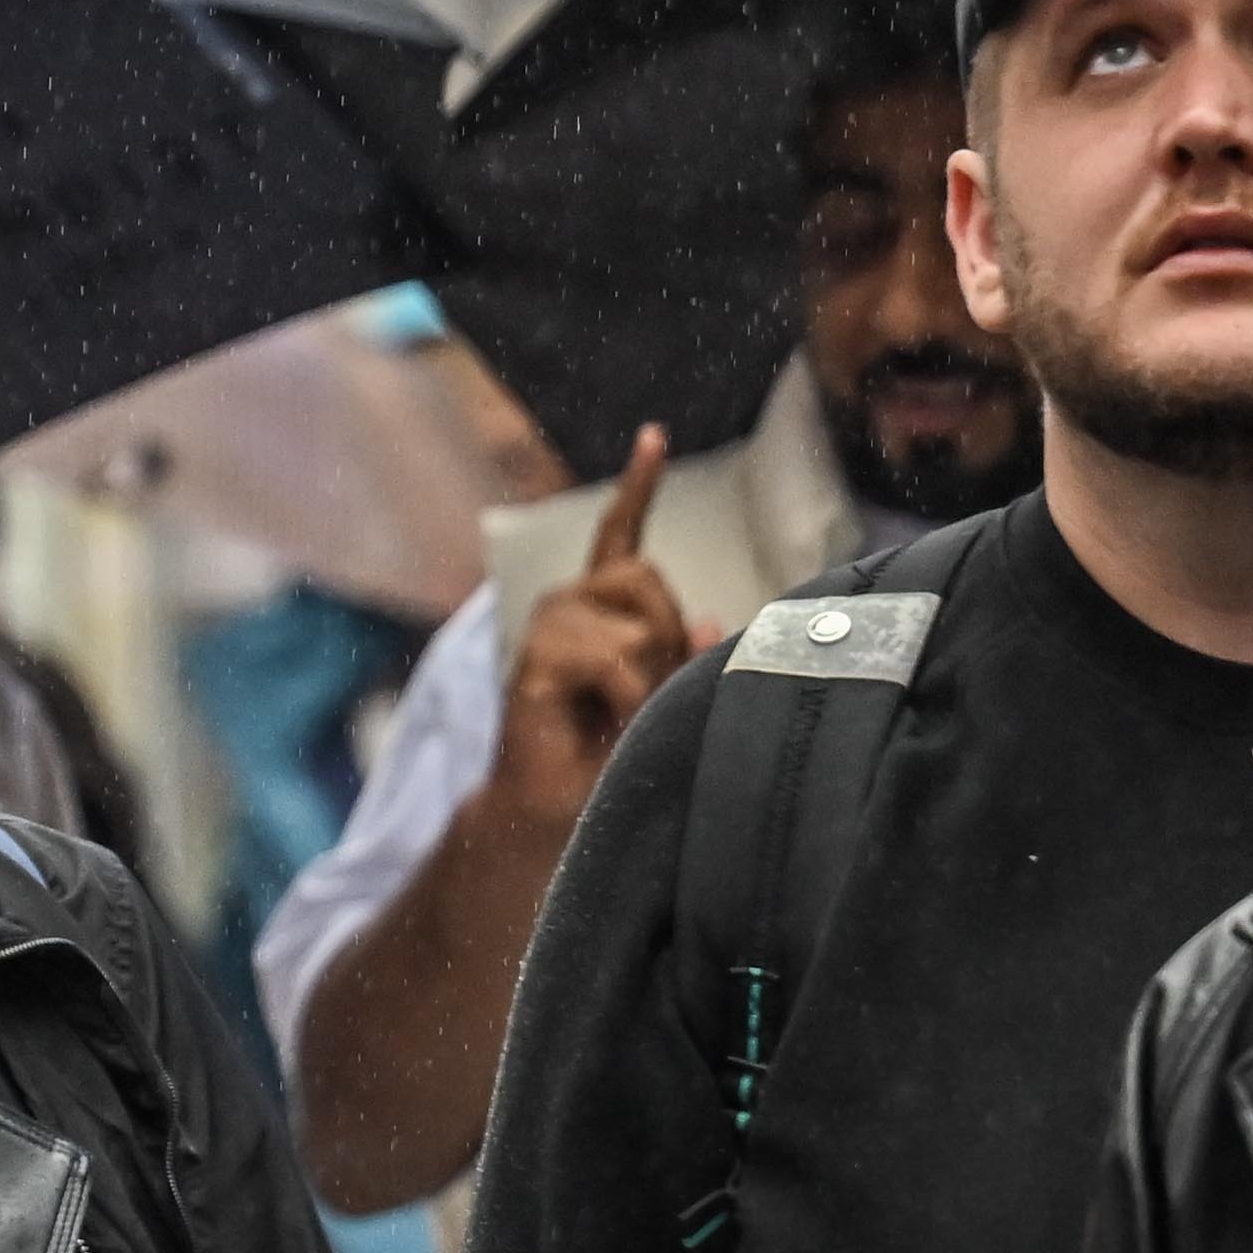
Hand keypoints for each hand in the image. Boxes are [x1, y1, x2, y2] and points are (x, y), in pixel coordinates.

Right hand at [486, 428, 704, 841]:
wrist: (563, 815)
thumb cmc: (616, 759)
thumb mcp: (670, 696)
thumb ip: (688, 656)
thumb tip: (715, 621)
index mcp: (601, 610)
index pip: (622, 536)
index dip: (639, 485)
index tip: (654, 437)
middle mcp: (569, 606)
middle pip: (647, 577)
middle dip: (666, 638)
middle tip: (641, 695)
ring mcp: (550, 628)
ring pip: (639, 617)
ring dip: (649, 672)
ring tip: (619, 712)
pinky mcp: (537, 657)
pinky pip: (613, 655)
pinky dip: (626, 693)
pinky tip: (601, 717)